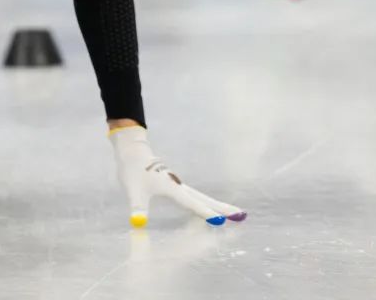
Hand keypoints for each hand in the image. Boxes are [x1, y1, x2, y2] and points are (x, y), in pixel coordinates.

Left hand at [110, 126, 245, 227]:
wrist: (132, 151)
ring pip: (202, 196)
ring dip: (218, 205)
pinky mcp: (174, 184)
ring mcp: (178, 184)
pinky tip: (210, 207)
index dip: (204, 213)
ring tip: (234, 213)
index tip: (220, 222)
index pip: (191, 203)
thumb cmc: (133, 171)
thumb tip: (138, 224)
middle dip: (223, 208)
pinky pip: (195, 196)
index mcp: (171, 187)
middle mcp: (178, 186)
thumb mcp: (133, 190)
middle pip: (205, 198)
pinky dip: (207, 202)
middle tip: (243, 216)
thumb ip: (137, 207)